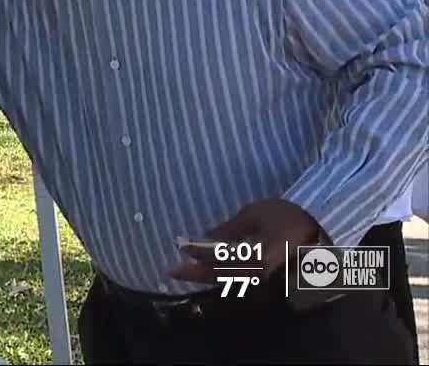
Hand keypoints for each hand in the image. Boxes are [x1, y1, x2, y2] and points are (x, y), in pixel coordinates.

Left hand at [170, 198, 321, 284]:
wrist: (321, 224)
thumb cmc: (288, 214)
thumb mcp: (255, 215)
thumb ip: (230, 229)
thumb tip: (206, 237)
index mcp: (261, 254)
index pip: (222, 255)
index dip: (200, 251)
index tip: (181, 245)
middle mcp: (264, 272)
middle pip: (225, 274)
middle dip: (198, 272)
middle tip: (172, 272)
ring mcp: (269, 278)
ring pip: (232, 280)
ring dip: (208, 277)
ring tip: (186, 273)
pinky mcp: (271, 277)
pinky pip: (243, 280)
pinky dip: (224, 277)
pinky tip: (209, 274)